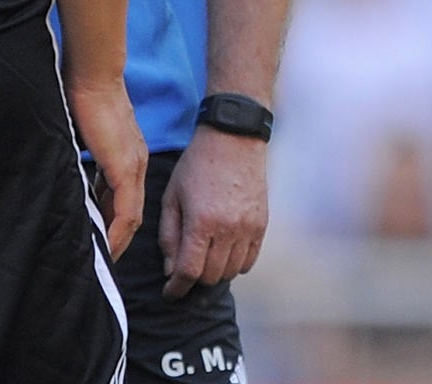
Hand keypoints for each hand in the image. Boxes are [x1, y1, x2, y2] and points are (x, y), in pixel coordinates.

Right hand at [67, 74, 147, 259]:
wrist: (91, 75)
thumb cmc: (82, 95)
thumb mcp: (85, 134)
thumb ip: (84, 156)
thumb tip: (70, 173)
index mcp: (128, 154)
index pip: (125, 197)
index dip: (114, 221)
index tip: (100, 239)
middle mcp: (136, 163)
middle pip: (131, 212)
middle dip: (118, 237)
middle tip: (103, 258)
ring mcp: (133, 166)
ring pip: (130, 215)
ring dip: (118, 239)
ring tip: (103, 258)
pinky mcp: (124, 167)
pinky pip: (125, 210)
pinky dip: (116, 231)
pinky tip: (106, 246)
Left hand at [158, 126, 267, 297]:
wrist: (234, 139)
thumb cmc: (196, 165)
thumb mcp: (172, 195)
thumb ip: (169, 235)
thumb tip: (171, 270)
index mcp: (201, 221)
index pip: (189, 271)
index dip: (177, 288)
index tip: (170, 293)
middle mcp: (228, 229)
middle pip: (211, 276)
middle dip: (194, 279)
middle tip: (184, 270)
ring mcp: (248, 228)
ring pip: (231, 272)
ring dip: (215, 272)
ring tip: (204, 258)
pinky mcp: (262, 225)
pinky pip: (249, 261)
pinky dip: (236, 264)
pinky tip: (224, 252)